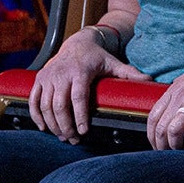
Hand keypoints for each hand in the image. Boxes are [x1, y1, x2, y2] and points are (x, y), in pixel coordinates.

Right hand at [28, 29, 146, 141]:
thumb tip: (150, 80)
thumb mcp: (113, 63)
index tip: (84, 132)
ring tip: (63, 137)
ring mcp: (48, 77)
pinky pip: (33, 100)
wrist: (77, 42)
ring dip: (52, 124)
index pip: (78, 97)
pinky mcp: (39, 79)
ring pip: (45, 105)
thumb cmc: (97, 57)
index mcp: (80, 72)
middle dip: (65, 126)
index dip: (79, 116)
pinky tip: (43, 128)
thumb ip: (130, 74)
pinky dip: (36, 115)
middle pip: (59, 105)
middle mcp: (62, 74)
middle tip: (74, 140)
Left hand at [145, 39, 183, 150]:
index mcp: (173, 90)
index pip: (152, 117)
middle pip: (160, 127)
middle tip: (167, 154)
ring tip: (181, 153)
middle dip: (161, 146)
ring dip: (175, 146)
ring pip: (174, 130)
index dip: (151, 136)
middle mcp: (180, 96)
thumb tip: (173, 112)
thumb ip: (179, 96)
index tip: (157, 145)